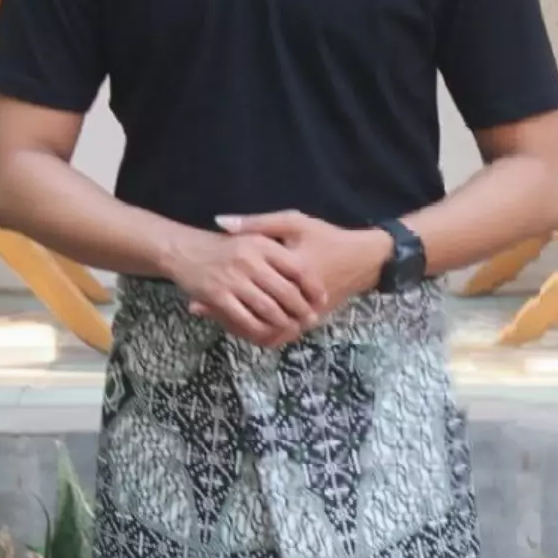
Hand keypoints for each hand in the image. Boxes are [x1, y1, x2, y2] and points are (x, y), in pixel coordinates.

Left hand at [191, 211, 392, 340]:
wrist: (362, 261)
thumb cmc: (326, 237)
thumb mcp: (293, 223)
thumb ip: (256, 224)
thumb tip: (219, 222)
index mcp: (287, 275)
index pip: (246, 290)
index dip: (218, 294)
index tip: (195, 293)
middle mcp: (294, 302)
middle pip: (251, 318)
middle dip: (222, 314)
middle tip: (197, 307)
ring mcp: (302, 317)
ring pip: (263, 332)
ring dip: (239, 327)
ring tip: (214, 317)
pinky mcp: (306, 323)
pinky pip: (276, 335)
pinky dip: (257, 332)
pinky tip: (239, 323)